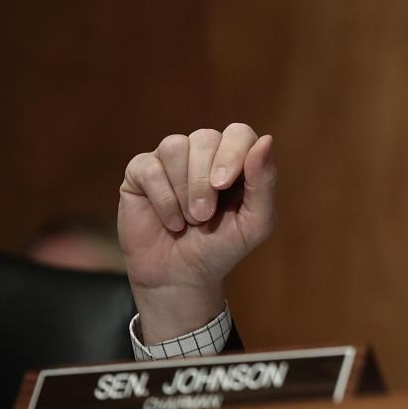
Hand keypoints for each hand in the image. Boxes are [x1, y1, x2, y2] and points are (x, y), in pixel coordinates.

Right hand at [118, 123, 276, 342]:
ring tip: (189, 219)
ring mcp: (171, 160)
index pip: (239, 133)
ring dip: (183, 190)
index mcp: (236, 160)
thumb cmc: (221, 247)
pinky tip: (170, 221)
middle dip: (203, 181)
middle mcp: (204, 153)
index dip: (232, 153)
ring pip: (175, 147)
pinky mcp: (141, 171)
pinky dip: (162, 198)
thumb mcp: (255, 223)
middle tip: (203, 216)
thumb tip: (266, 139)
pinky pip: (149, 167)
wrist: (180, 275)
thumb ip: (264, 182)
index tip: (224, 185)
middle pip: (205, 138)